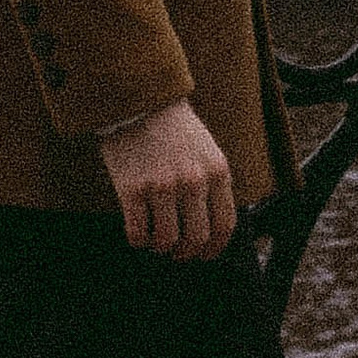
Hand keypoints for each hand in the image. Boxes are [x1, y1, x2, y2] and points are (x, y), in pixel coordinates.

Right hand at [101, 99, 236, 257]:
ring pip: (167, 240)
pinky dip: (139, 241)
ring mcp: (162, 186)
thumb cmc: (174, 128)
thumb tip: (214, 222)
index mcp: (217, 172)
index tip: (206, 254)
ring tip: (157, 242)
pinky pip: (138, 232)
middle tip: (178, 253)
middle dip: (187, 252)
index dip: (216, 247)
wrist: (140, 103)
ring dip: (162, 248)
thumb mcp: (209, 151)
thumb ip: (215, 183)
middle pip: (197, 238)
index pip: (225, 224)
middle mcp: (193, 182)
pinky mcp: (133, 189)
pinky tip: (139, 234)